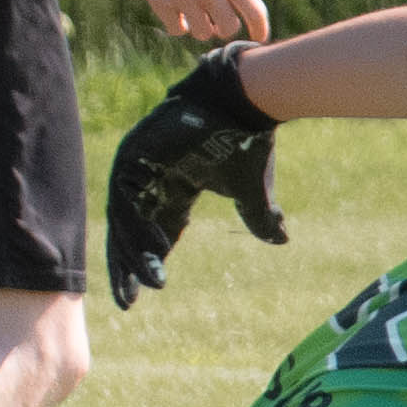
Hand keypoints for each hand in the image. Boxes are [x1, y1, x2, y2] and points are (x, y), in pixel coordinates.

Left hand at [105, 44, 289, 308]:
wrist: (244, 104)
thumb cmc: (249, 143)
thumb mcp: (253, 192)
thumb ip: (260, 217)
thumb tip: (282, 241)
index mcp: (174, 186)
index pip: (155, 229)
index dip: (152, 260)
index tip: (154, 290)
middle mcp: (151, 178)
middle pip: (130, 230)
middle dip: (129, 266)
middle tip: (129, 301)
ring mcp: (138, 165)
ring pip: (125, 219)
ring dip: (133, 253)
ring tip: (148, 281)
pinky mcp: (133, 155)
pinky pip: (126, 200)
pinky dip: (135, 227)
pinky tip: (151, 251)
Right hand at [117, 0, 271, 48]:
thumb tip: (239, 5)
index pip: (255, 11)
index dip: (260, 29)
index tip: (260, 37)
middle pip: (228, 27)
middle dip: (225, 28)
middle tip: (217, 22)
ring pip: (202, 32)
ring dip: (201, 28)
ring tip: (194, 15)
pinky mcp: (160, 0)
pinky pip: (177, 29)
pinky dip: (179, 26)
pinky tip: (177, 16)